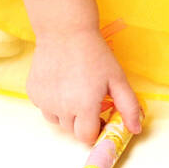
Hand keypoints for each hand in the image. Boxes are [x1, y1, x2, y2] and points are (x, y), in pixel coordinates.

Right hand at [26, 28, 144, 143]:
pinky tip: (60, 82)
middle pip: (73, 130)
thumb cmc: (95, 54)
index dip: (96, 128)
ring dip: (66, 112)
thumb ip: (129, 107)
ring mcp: (44, 101)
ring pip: (57, 120)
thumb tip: (135, 129)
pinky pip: (44, 106)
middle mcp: (61, 108)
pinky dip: (52, 101)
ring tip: (74, 88)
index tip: (101, 115)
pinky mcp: (33, 93)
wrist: (65, 31)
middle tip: (89, 97)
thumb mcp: (117, 78)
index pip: (87, 137)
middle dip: (82, 119)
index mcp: (84, 107)